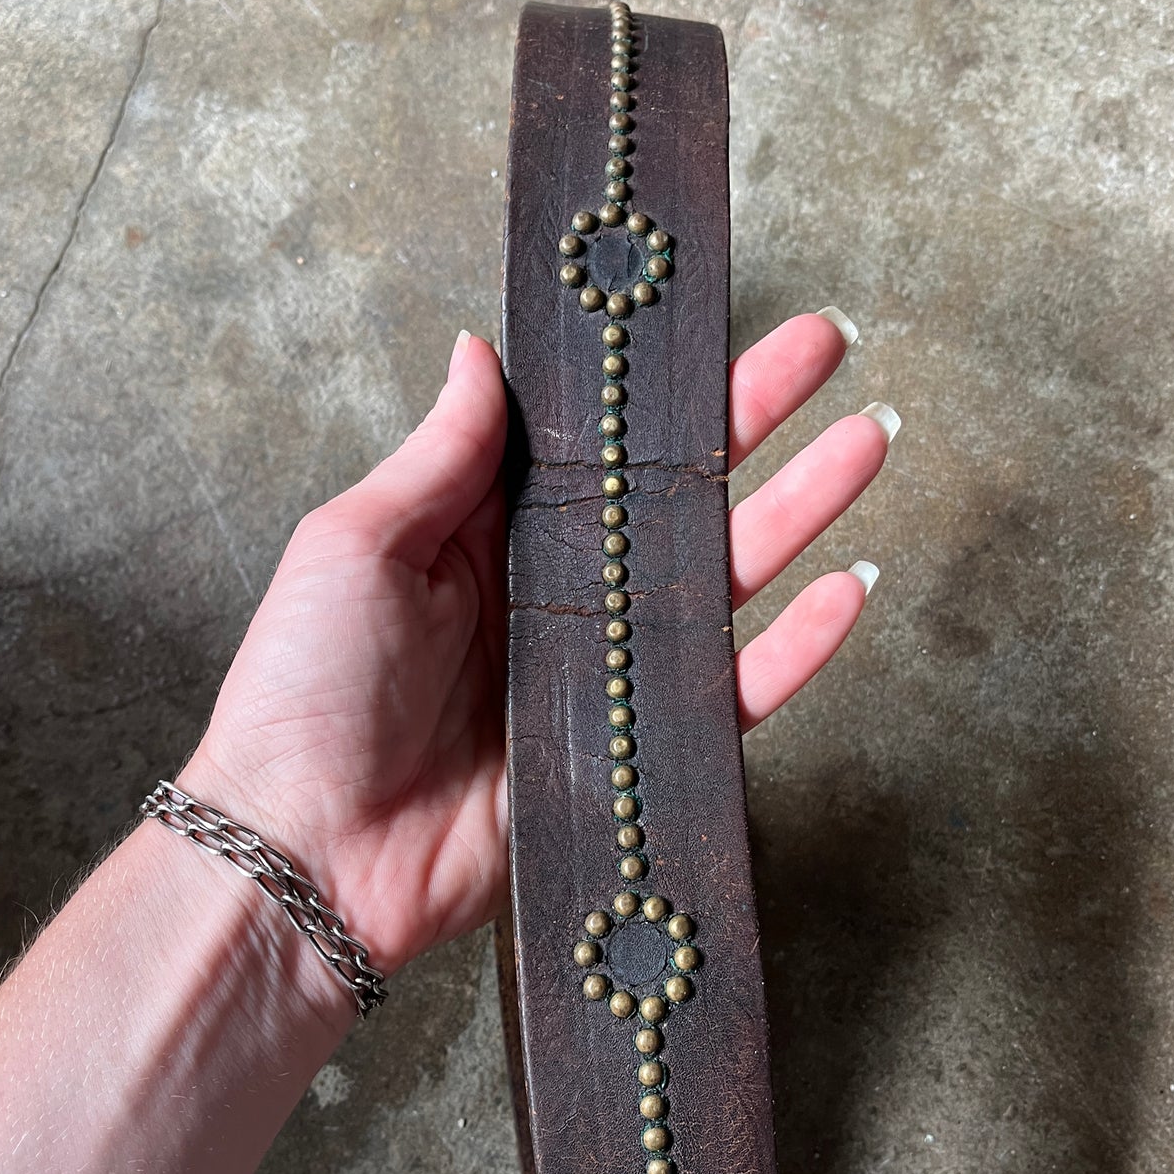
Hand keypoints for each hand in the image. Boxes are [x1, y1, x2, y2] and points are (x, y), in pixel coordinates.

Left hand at [182, 314, 894, 976]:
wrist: (308, 855)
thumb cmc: (306, 696)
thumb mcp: (356, 544)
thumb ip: (439, 455)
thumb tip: (479, 350)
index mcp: (490, 531)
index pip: (595, 438)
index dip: (655, 382)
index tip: (710, 319)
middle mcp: (559, 592)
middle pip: (678, 491)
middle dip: (758, 419)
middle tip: (832, 347)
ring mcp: (602, 670)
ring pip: (724, 575)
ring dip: (801, 507)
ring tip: (867, 441)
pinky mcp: (632, 749)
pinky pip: (734, 691)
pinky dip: (797, 647)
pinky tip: (849, 587)